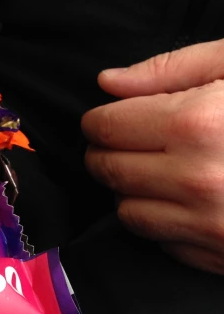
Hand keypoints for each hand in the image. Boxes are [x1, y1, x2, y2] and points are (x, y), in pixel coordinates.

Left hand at [82, 39, 223, 274]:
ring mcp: (214, 228)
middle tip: (126, 140)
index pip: (106, 126)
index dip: (101, 119)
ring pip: (128, 213)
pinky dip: (164, 222)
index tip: (111, 116)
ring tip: (160, 168)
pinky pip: (164, 244)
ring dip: (131, 189)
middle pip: (109, 170)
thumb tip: (108, 83)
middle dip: (107, 152)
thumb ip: (172, 69)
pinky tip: (191, 200)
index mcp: (198, 124)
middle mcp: (198, 181)